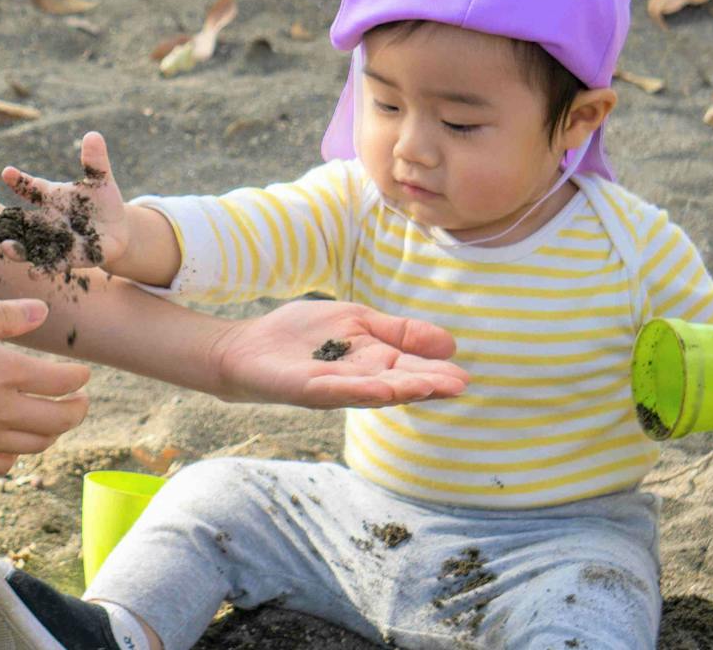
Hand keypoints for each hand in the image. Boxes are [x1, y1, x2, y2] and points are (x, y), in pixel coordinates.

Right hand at [0, 132, 130, 271]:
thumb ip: (94, 161)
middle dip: (1, 220)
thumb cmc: (103, 201)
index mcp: (50, 196)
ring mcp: (53, 240)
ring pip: (28, 245)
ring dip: (16, 248)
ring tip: (5, 247)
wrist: (116, 231)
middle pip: (18, 220)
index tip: (7, 172)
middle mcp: (45, 219)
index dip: (19, 180)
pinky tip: (33, 273)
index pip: (30, 187)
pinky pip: (52, 264)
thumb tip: (94, 135)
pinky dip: (42, 268)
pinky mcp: (68, 258)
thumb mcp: (100, 180)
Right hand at [0, 299, 91, 474]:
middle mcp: (4, 412)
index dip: (79, 377)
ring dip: (52, 432)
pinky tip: (11, 442)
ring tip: (51, 420)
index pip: (64, 381)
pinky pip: (6, 465)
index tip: (82, 373)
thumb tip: (43, 312)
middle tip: (79, 402)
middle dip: (77, 410)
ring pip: (37, 445)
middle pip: (60, 421)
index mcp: (7, 373)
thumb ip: (2, 315)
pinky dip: (18, 454)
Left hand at [207, 300, 470, 407]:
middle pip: (399, 383)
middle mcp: (359, 380)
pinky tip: (382, 389)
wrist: (248, 346)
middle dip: (428, 384)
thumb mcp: (357, 321)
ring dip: (402, 390)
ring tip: (431, 387)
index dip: (436, 372)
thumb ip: (399, 331)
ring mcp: (334, 387)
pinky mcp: (307, 390)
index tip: (464, 376)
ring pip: (374, 390)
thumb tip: (449, 342)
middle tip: (459, 385)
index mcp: (373, 362)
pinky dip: (360, 390)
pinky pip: (337, 391)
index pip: (410, 367)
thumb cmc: (301, 336)